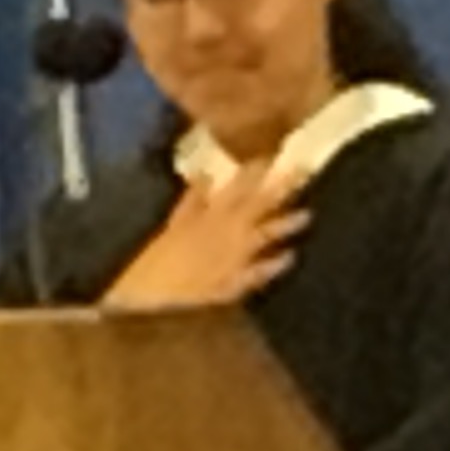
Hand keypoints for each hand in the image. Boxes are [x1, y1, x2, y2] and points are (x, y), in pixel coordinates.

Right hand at [100, 167, 304, 311]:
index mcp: (206, 216)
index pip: (236, 186)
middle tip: (304, 171)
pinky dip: (272, 266)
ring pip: (261, 237)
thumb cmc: (151, 259)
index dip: (256, 170)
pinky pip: (255, 274)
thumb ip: (191, 199)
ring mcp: (228, 259)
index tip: (275, 154)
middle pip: (256, 206)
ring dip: (284, 224)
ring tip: (308, 214)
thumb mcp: (170, 223)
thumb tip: (206, 173)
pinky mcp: (228, 285)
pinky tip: (290, 257)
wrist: (141, 296)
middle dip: (280, 188)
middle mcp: (222, 233)